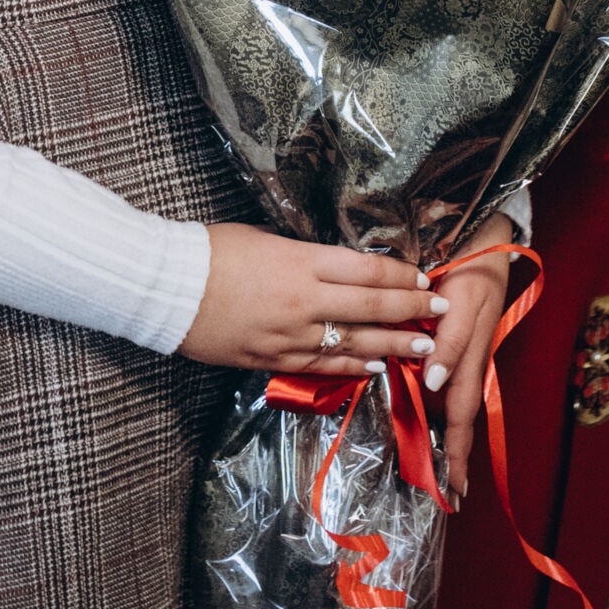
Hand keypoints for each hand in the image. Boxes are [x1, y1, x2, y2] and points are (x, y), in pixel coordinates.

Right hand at [178, 223, 443, 375]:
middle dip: (412, 309)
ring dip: (393, 345)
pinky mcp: (271, 360)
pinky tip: (375, 369)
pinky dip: (351, 369)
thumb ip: (306, 256)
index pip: (367, 269)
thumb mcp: (265, 239)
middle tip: (443, 310)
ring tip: (425, 347)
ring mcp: (288, 335)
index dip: (402, 274)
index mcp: (301, 262)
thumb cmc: (211, 251)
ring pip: (353, 343)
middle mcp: (302, 300)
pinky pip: (321, 367)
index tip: (425, 277)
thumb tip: (342, 266)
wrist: (165, 287)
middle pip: (370, 306)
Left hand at [423, 214, 515, 498]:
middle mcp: (470, 359)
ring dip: (453, 435)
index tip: (454, 489)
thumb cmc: (473, 266)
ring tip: (446, 467)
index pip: (460, 413)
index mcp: (470, 356)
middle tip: (452, 492)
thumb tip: (433, 385)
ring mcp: (468, 349)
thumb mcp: (463, 303)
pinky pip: (455, 379)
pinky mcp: (463, 337)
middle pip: (462, 415)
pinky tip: (437, 412)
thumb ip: (449, 343)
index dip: (456, 451)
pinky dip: (448, 404)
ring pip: (458, 400)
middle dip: (457, 455)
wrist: (490, 237)